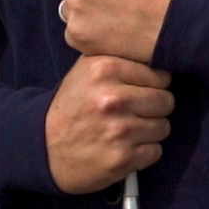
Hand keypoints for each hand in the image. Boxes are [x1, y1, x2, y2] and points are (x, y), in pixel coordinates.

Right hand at [46, 54, 174, 194]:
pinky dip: (144, 152)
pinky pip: (155, 151)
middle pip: (166, 100)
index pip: (161, 75)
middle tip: (134, 113)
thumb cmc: (73, 105)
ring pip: (163, 126)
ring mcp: (118, 130)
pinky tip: (125, 148)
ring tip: (127, 130)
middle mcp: (112, 98)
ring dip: (150, 131)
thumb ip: (122, 56)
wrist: (42, 149)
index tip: (138, 91)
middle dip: (154, 108)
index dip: (153, 85)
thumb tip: (160, 50)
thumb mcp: (87, 69)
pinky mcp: (121, 159)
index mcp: (105, 68)